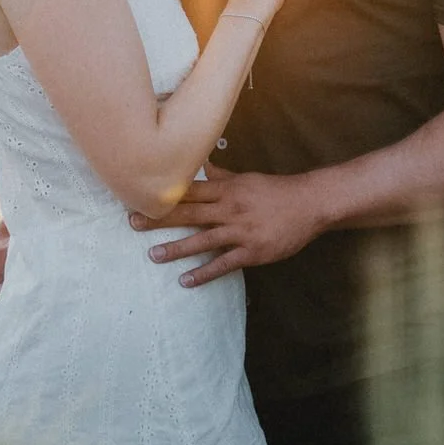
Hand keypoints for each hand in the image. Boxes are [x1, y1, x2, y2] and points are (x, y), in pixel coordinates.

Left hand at [129, 165, 324, 286]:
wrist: (310, 204)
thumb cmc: (276, 190)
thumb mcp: (245, 178)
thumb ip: (220, 176)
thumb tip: (199, 164)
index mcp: (227, 190)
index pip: (189, 192)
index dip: (164, 195)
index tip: (140, 196)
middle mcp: (230, 209)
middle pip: (189, 214)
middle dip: (159, 219)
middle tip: (133, 224)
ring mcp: (241, 231)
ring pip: (202, 241)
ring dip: (176, 249)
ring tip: (153, 256)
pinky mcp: (252, 251)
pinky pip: (223, 264)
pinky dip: (204, 273)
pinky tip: (186, 281)